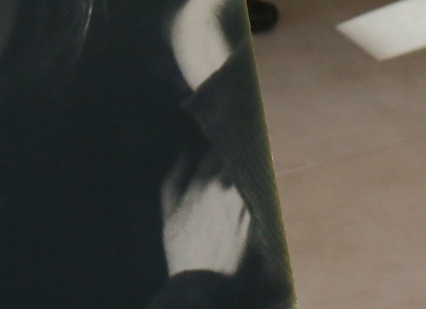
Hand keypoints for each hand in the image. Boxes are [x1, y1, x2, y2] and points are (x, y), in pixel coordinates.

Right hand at [161, 150, 250, 278]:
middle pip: (237, 160)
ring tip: (241, 175)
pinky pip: (256, 195)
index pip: (216, 151)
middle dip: (234, 157)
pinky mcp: (255, 217)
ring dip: (245, 172)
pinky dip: (253, 190)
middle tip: (232, 158)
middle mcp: (228, 188)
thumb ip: (175, 177)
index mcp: (205, 182)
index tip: (217, 149)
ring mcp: (244, 202)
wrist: (203, 277)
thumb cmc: (181, 244)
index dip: (217, 148)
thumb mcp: (169, 210)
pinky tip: (248, 195)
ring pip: (248, 176)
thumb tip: (185, 155)